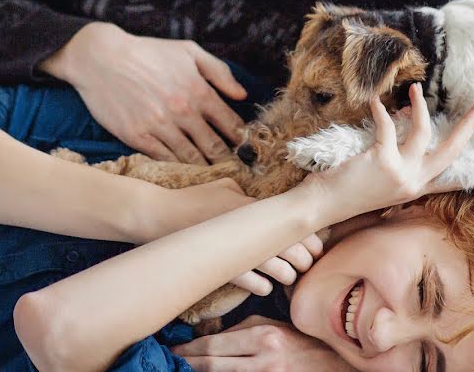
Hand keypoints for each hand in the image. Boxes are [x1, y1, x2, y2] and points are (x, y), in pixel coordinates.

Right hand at [41, 22, 247, 163]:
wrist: (101, 58)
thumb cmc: (148, 52)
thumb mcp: (188, 50)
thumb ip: (219, 71)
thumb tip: (242, 95)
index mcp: (199, 90)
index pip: (231, 124)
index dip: (243, 140)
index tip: (248, 150)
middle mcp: (183, 110)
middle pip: (215, 146)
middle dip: (229, 161)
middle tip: (238, 172)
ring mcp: (160, 126)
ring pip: (192, 157)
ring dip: (206, 169)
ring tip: (216, 178)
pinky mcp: (138, 137)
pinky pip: (165, 160)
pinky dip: (178, 169)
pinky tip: (187, 174)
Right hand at [167, 180, 323, 295]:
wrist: (159, 215)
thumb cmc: (193, 199)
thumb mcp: (225, 187)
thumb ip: (248, 194)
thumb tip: (266, 201)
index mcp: (252, 206)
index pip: (293, 221)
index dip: (310, 236)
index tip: (314, 244)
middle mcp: (247, 226)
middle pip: (292, 246)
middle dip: (304, 258)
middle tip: (305, 263)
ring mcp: (235, 247)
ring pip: (277, 267)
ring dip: (286, 274)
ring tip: (287, 276)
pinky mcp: (221, 266)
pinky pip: (251, 282)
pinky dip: (261, 286)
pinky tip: (265, 286)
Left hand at [171, 316, 357, 370]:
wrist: (338, 366)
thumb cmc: (305, 343)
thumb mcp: (277, 327)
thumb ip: (247, 329)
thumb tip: (214, 336)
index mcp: (264, 336)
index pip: (215, 344)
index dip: (190, 348)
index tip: (174, 348)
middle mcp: (264, 359)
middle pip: (213, 364)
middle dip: (187, 363)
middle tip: (169, 361)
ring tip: (182, 371)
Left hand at [302, 83, 473, 221]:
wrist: (321, 206)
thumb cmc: (345, 189)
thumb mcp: (380, 174)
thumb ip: (398, 150)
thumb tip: (409, 114)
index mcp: (415, 189)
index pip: (456, 183)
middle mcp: (413, 183)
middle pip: (451, 152)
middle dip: (468, 126)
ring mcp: (401, 174)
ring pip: (423, 133)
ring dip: (419, 107)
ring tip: (413, 89)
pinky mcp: (383, 162)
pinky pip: (389, 126)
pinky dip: (381, 110)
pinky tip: (373, 100)